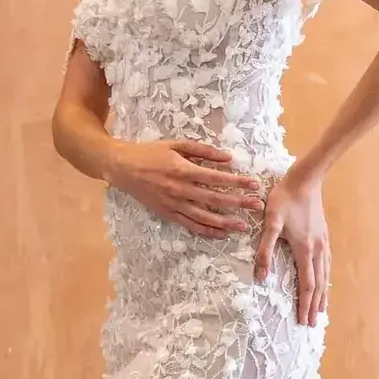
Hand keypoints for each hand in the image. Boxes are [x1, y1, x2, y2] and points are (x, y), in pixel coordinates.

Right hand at [110, 139, 264, 238]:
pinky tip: (220, 234)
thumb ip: (202, 151)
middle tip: (257, 207)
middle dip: (238, 203)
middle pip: (214, 199)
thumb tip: (228, 158)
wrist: (121, 167)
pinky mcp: (166, 214)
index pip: (216, 178)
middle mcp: (179, 189)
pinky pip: (189, 225)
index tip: (254, 185)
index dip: (237, 182)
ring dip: (225, 222)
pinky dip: (206, 231)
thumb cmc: (150, 153)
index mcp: (183, 170)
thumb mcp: (175, 144)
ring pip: (203, 217)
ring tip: (243, 226)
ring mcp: (172, 204)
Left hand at [256, 167, 329, 324]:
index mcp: (304, 249)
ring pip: (325, 274)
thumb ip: (264, 249)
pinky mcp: (323, 235)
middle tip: (312, 323)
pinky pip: (327, 263)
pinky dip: (326, 277)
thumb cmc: (284, 198)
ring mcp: (323, 242)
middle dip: (315, 305)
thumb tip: (261, 276)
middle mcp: (317, 249)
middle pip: (318, 284)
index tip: (303, 321)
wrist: (306, 179)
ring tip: (321, 309)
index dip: (305, 304)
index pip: (306, 284)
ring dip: (322, 294)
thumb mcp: (269, 222)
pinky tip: (324, 280)